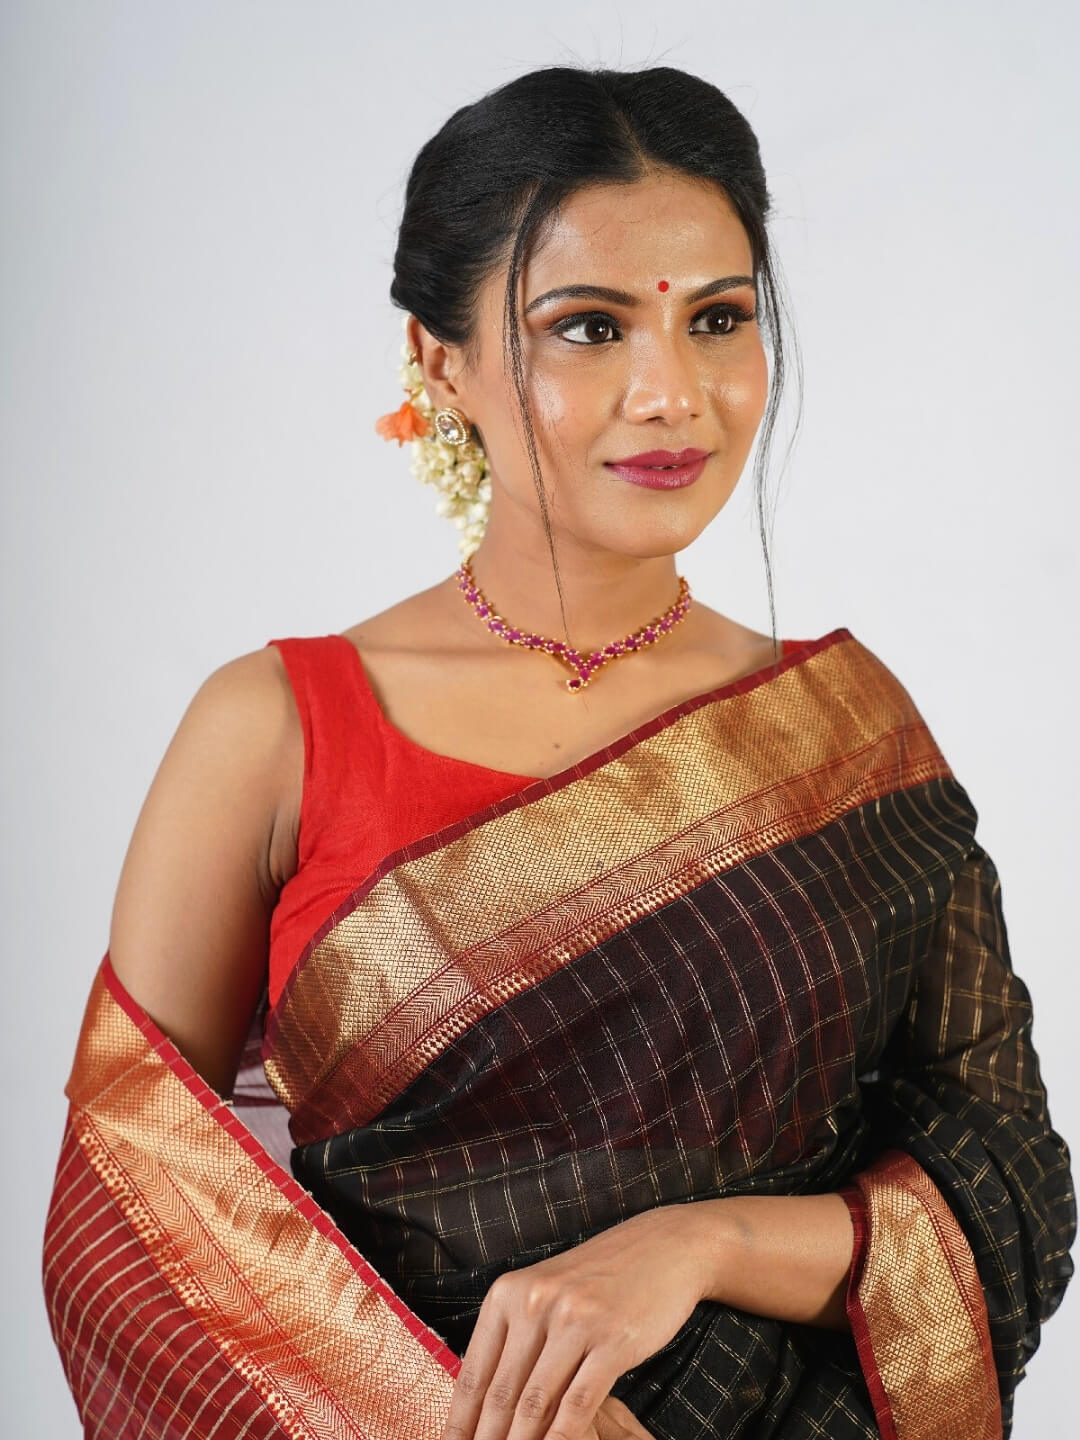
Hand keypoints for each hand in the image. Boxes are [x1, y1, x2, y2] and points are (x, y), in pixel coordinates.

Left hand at [439, 1204, 701, 1439]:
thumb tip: (483, 1401)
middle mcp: (535, 1302)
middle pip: (501, 1393)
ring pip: (536, 1403)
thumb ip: (515, 1338)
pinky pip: (579, 1403)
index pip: (474, 1372)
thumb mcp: (546, 1293)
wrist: (663, 1247)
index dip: (460, 1422)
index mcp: (509, 1292)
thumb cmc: (600, 1278)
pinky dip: (562, 1439)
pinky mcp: (612, 1340)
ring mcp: (574, 1320)